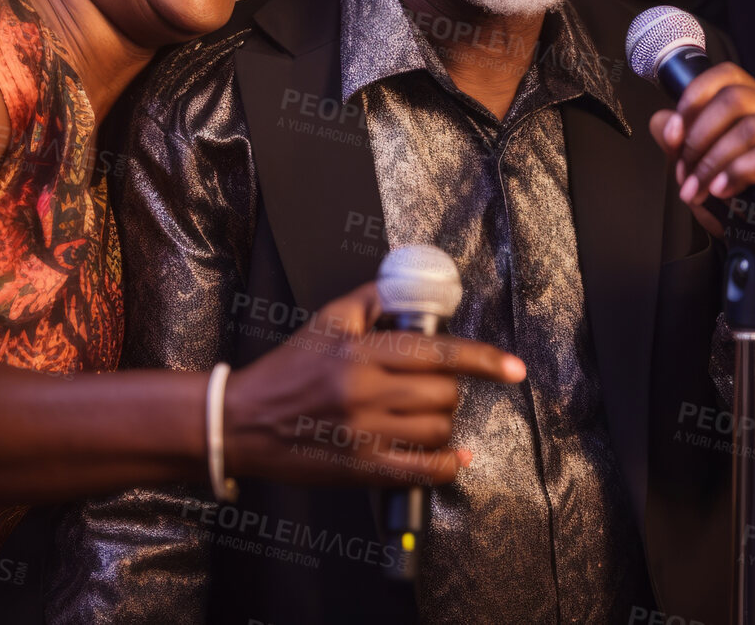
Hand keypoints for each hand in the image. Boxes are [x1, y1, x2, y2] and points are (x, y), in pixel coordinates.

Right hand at [223, 282, 524, 486]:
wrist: (241, 421)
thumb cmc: (286, 369)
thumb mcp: (327, 320)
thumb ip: (374, 299)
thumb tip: (412, 283)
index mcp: (360, 351)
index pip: (438, 352)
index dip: (483, 359)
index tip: (513, 368)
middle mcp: (364, 392)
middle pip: (443, 393)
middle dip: (448, 390)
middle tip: (429, 388)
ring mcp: (363, 434)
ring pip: (437, 430)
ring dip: (441, 423)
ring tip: (420, 416)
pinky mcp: (359, 468)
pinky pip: (422, 471)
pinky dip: (446, 466)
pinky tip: (454, 457)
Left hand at [647, 61, 754, 237]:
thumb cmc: (753, 202)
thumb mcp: (709, 170)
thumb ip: (684, 144)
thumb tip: (662, 122)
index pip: (727, 76)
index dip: (694, 98)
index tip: (674, 134)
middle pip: (734, 98)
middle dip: (698, 137)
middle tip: (685, 173)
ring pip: (751, 126)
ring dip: (713, 161)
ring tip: (698, 189)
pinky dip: (739, 172)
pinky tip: (724, 190)